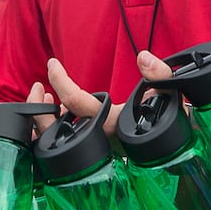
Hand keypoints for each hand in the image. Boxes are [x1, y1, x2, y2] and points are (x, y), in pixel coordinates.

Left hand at [30, 51, 173, 137]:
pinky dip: (51, 129)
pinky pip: (61, 145)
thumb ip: (161, 74)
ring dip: (42, 118)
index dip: (60, 80)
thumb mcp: (170, 94)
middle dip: (39, 106)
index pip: (76, 102)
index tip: (52, 63)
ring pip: (54, 141)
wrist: (173, 144)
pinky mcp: (90, 152)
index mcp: (111, 125)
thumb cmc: (168, 118)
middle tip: (37, 85)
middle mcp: (98, 141)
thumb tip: (144, 57)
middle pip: (55, 129)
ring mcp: (91, 149)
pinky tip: (54, 112)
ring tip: (42, 95)